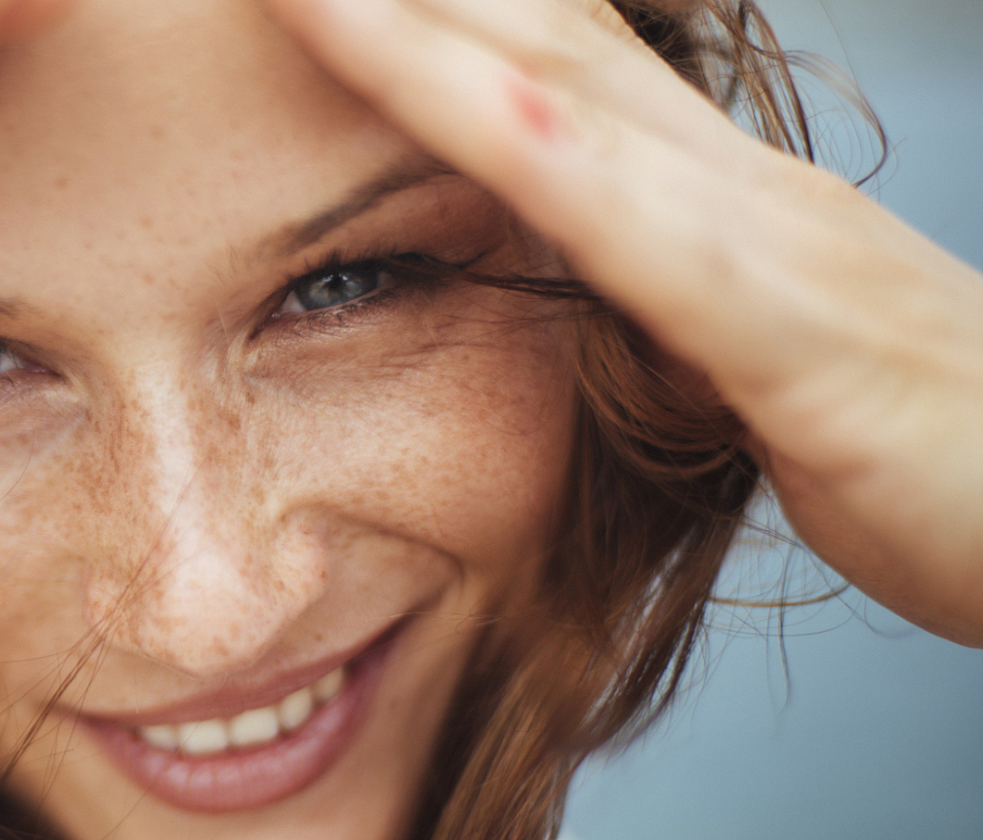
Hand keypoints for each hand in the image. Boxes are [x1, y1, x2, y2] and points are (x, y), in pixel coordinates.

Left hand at [263, 0, 982, 644]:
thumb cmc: (917, 437)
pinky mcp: (793, 336)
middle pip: (532, 36)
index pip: (543, 51)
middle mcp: (724, 178)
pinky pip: (650, 238)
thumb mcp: (741, 343)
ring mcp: (761, 241)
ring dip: (423, 31)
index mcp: (702, 186)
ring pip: (563, 104)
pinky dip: (551, 160)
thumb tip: (547, 258)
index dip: (430, 1)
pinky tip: (470, 102)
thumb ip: (646, 286)